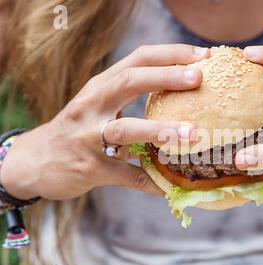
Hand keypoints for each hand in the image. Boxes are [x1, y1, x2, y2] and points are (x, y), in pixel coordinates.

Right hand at [0, 44, 208, 200]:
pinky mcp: (89, 167)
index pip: (138, 59)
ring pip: (125, 129)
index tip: (202, 55)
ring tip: (192, 135)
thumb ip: (131, 99)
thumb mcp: (99, 105)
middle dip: (166, 77)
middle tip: (198, 78)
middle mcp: (92, 105)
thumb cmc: (78, 129)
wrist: (35, 160)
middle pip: (130, 81)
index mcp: (101, 86)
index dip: (170, 54)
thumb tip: (181, 102)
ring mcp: (87, 136)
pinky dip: (151, 182)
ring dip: (160, 130)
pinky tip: (171, 188)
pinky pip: (126, 175)